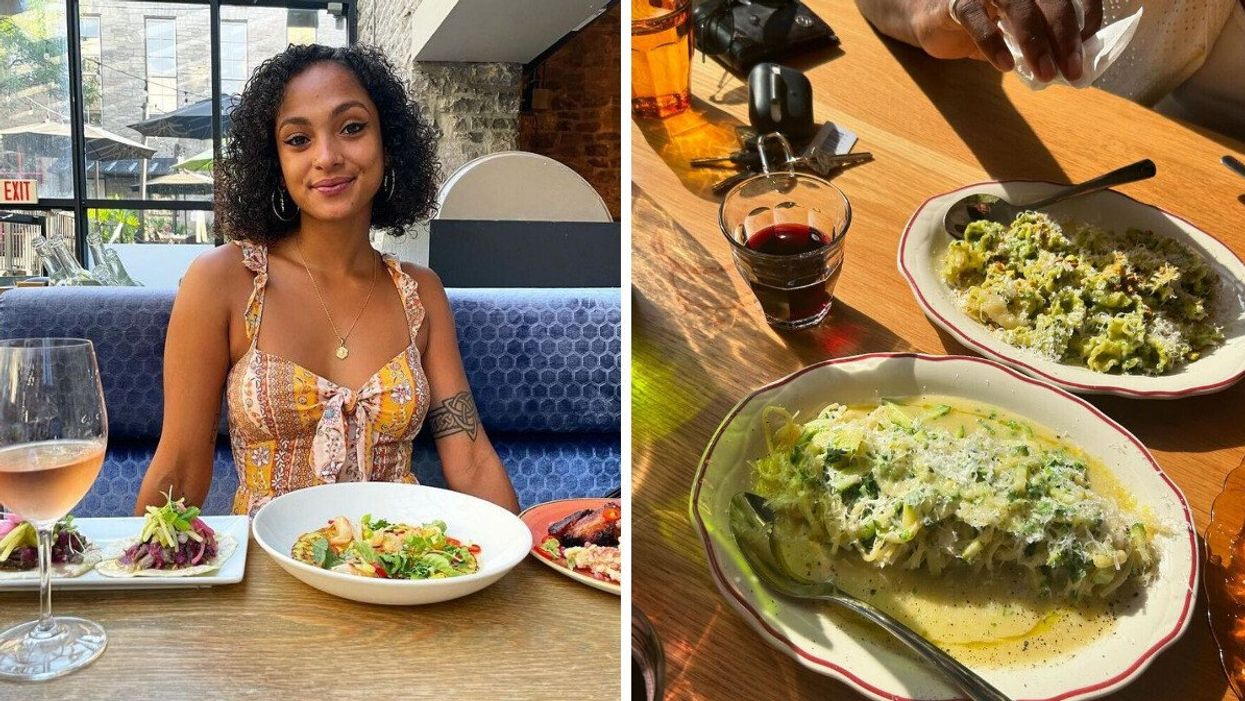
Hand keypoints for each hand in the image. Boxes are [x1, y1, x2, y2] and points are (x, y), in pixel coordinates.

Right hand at [912, 0, 1102, 81]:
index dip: (1089, 14)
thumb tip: (1073, 62)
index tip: (1091, 45)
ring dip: (1036, 42)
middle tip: (1072, 70)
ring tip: (1045, 73)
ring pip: (1019, 7)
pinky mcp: (957, 2)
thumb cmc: (982, 23)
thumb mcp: (1017, 31)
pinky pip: (976, 20)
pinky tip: (1005, 66)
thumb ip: (1042, 39)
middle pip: (1052, 0)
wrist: (931, 18)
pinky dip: (993, 43)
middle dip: (1065, 37)